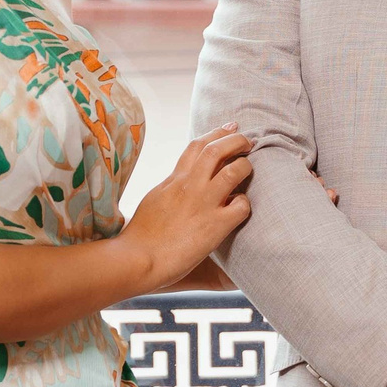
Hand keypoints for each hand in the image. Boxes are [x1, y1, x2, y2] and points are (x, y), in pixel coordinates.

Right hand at [123, 128, 252, 285]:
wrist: (137, 258)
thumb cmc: (140, 236)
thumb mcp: (154, 200)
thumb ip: (169, 188)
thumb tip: (177, 183)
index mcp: (174, 180)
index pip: (196, 146)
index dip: (216, 133)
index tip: (230, 127)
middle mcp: (190, 186)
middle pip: (217, 149)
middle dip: (236, 140)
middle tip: (248, 141)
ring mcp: (204, 204)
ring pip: (235, 171)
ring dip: (246, 167)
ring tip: (249, 169)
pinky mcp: (215, 226)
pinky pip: (242, 206)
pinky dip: (246, 204)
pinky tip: (240, 209)